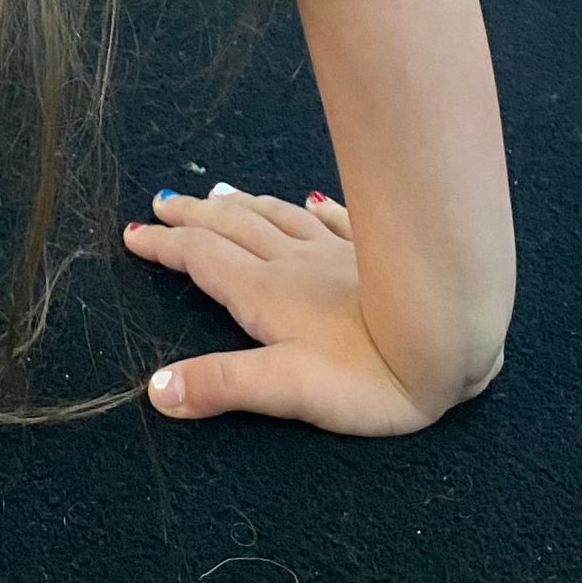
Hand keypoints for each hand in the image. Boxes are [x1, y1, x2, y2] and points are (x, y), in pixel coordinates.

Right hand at [124, 186, 500, 436]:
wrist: (448, 333)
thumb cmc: (367, 372)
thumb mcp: (285, 389)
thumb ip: (220, 384)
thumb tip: (154, 388)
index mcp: (264, 293)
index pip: (202, 259)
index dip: (165, 246)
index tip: (133, 232)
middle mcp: (293, 262)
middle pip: (233, 228)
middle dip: (194, 216)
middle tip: (163, 201)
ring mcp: (336, 250)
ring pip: (278, 217)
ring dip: (243, 204)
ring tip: (220, 193)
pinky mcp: (377, 249)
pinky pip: (336, 218)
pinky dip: (314, 206)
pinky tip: (313, 198)